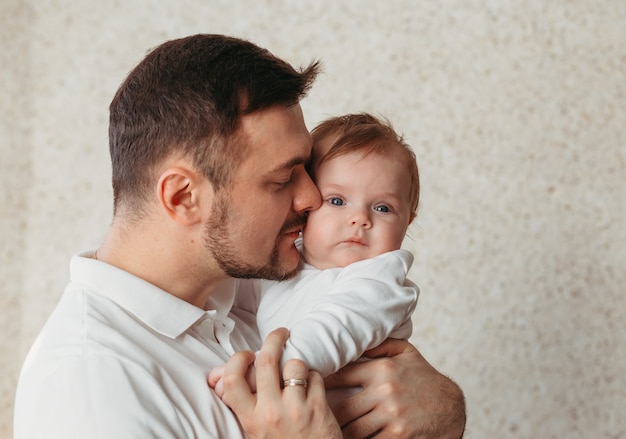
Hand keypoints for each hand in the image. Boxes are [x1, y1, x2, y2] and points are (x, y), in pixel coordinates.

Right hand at [216, 328, 341, 438]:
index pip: (233, 379)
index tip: (248, 354)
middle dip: (273, 339)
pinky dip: (315, 377)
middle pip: (266, 360)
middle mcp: (271, 413)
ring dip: (297, 364)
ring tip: (298, 374)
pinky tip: (313, 389)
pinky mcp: (318, 407)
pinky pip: (315, 375)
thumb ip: (239, 401)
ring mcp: (295, 409)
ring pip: (294, 364)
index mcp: (250, 418)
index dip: (238, 359)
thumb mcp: (254, 429)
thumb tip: (215, 376)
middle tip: (280, 334)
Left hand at [325, 339, 465, 438]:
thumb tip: (357, 338)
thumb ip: (380, 344)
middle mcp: (385, 391)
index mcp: (381, 369)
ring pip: (352, 429)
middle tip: (314, 417)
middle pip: (341, 408)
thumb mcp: (406, 353)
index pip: (340, 375)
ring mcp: (391, 415)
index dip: (321, 382)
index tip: (310, 386)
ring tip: (328, 432)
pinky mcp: (399, 435)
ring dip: (340, 432)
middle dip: (326, 415)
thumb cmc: (425, 379)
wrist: (452, 407)